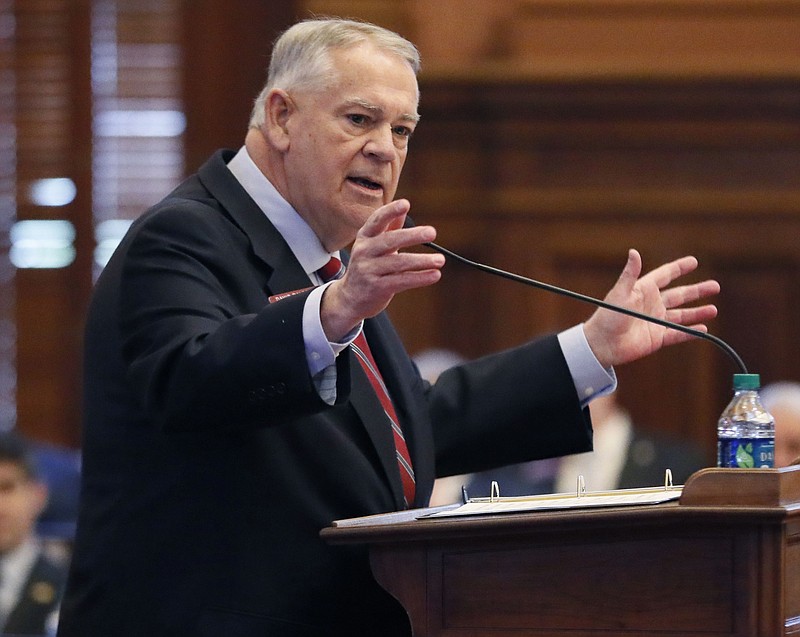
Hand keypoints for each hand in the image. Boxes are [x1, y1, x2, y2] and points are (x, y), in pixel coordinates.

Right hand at [320, 199, 444, 341]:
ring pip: (399, 263)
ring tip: (440, 260)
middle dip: (412, 236)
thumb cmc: (368, 266)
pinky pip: (402, 281)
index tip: (406, 204)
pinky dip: (420, 278)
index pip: (377, 220)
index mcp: (365, 237)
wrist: (350, 298)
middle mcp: (364, 251)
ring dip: (422, 261)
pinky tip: (434, 275)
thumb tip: (404, 207)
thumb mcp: (374, 245)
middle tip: (432, 232)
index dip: (390, 211)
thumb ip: (389, 228)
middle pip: (390, 240)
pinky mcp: (377, 288)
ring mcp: (369, 270)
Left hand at [583, 249, 719, 368]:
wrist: (602, 344)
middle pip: (679, 295)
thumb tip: (633, 252)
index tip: (693, 262)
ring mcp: (655, 321)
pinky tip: (703, 329)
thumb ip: (630, 274)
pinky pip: (677, 334)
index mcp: (643, 291)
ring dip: (697, 312)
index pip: (665, 276)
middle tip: (715, 286)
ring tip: (714, 309)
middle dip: (697, 291)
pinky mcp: (656, 338)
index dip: (679, 268)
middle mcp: (651, 305)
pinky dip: (690, 332)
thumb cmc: (608, 316)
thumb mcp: (620, 293)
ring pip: (681, 315)